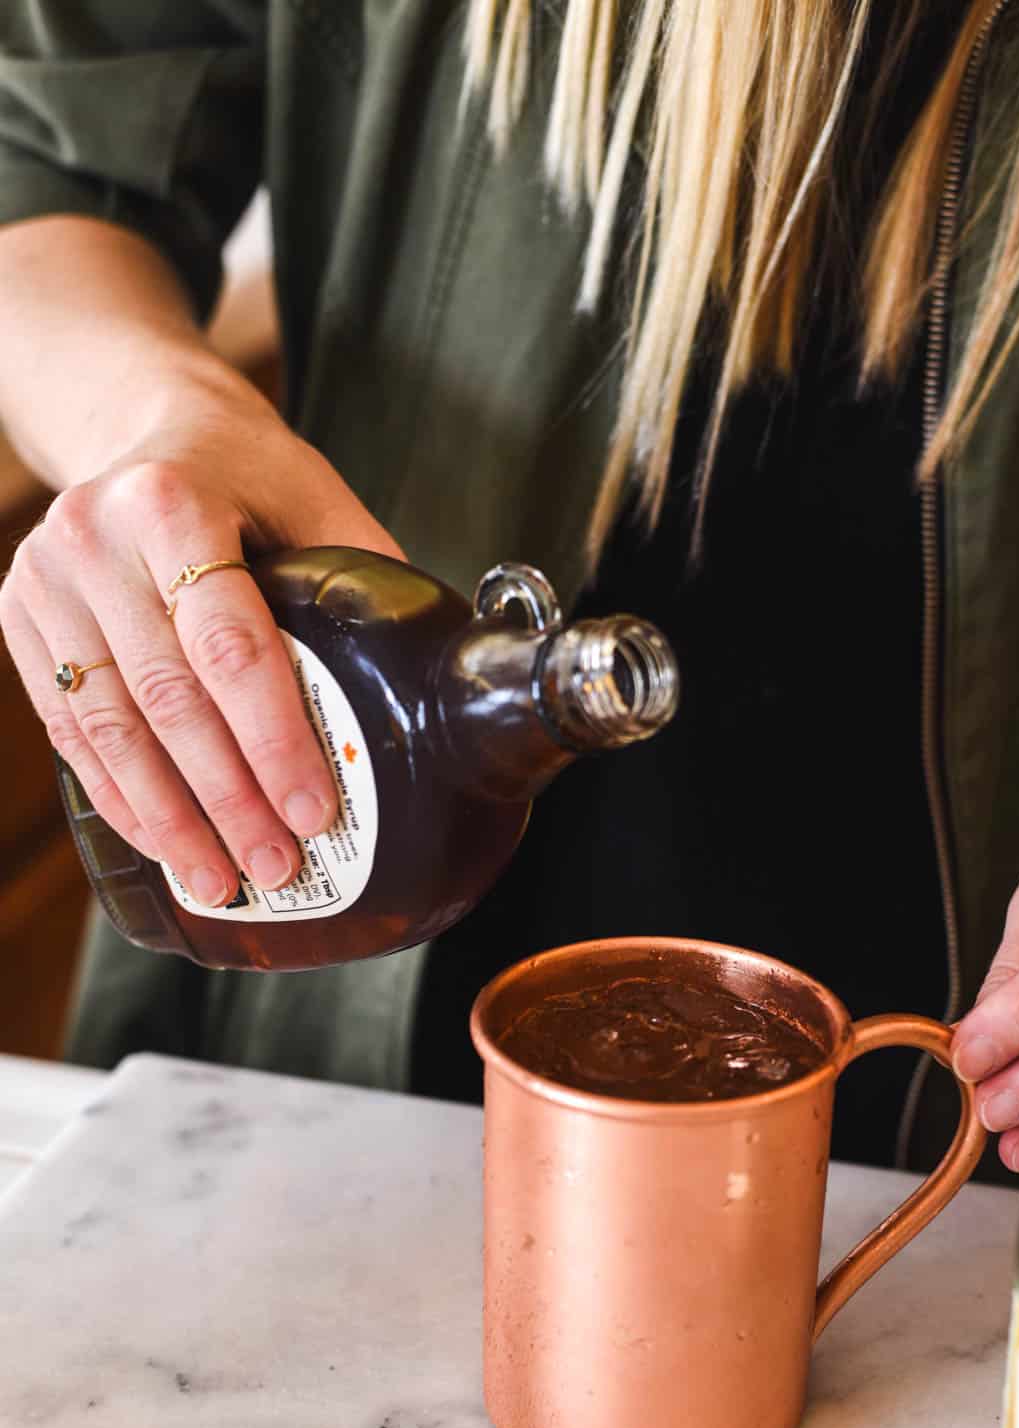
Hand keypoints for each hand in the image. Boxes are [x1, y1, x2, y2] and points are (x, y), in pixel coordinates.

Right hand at [0, 377, 402, 904]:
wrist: (146, 429)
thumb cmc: (250, 475)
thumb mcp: (320, 501)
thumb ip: (370, 583)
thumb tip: (449, 680)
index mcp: (172, 502)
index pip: (229, 646)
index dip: (274, 740)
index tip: (314, 811)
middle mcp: (92, 538)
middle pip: (167, 699)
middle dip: (227, 799)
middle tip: (277, 866)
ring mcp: (45, 580)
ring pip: (108, 727)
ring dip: (169, 818)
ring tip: (222, 880)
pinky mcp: (19, 616)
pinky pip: (71, 728)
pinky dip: (120, 796)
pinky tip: (164, 844)